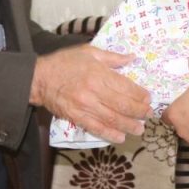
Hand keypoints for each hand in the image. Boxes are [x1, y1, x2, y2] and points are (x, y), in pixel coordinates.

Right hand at [30, 44, 150, 143]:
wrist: (39, 78)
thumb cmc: (65, 62)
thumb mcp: (89, 52)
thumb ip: (112, 57)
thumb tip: (132, 58)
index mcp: (98, 73)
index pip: (125, 87)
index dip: (139, 95)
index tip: (148, 98)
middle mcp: (93, 91)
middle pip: (122, 105)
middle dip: (138, 112)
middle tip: (149, 115)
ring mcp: (84, 106)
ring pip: (112, 119)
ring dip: (128, 126)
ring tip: (139, 129)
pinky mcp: (76, 117)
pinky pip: (96, 128)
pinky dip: (109, 134)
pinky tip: (120, 137)